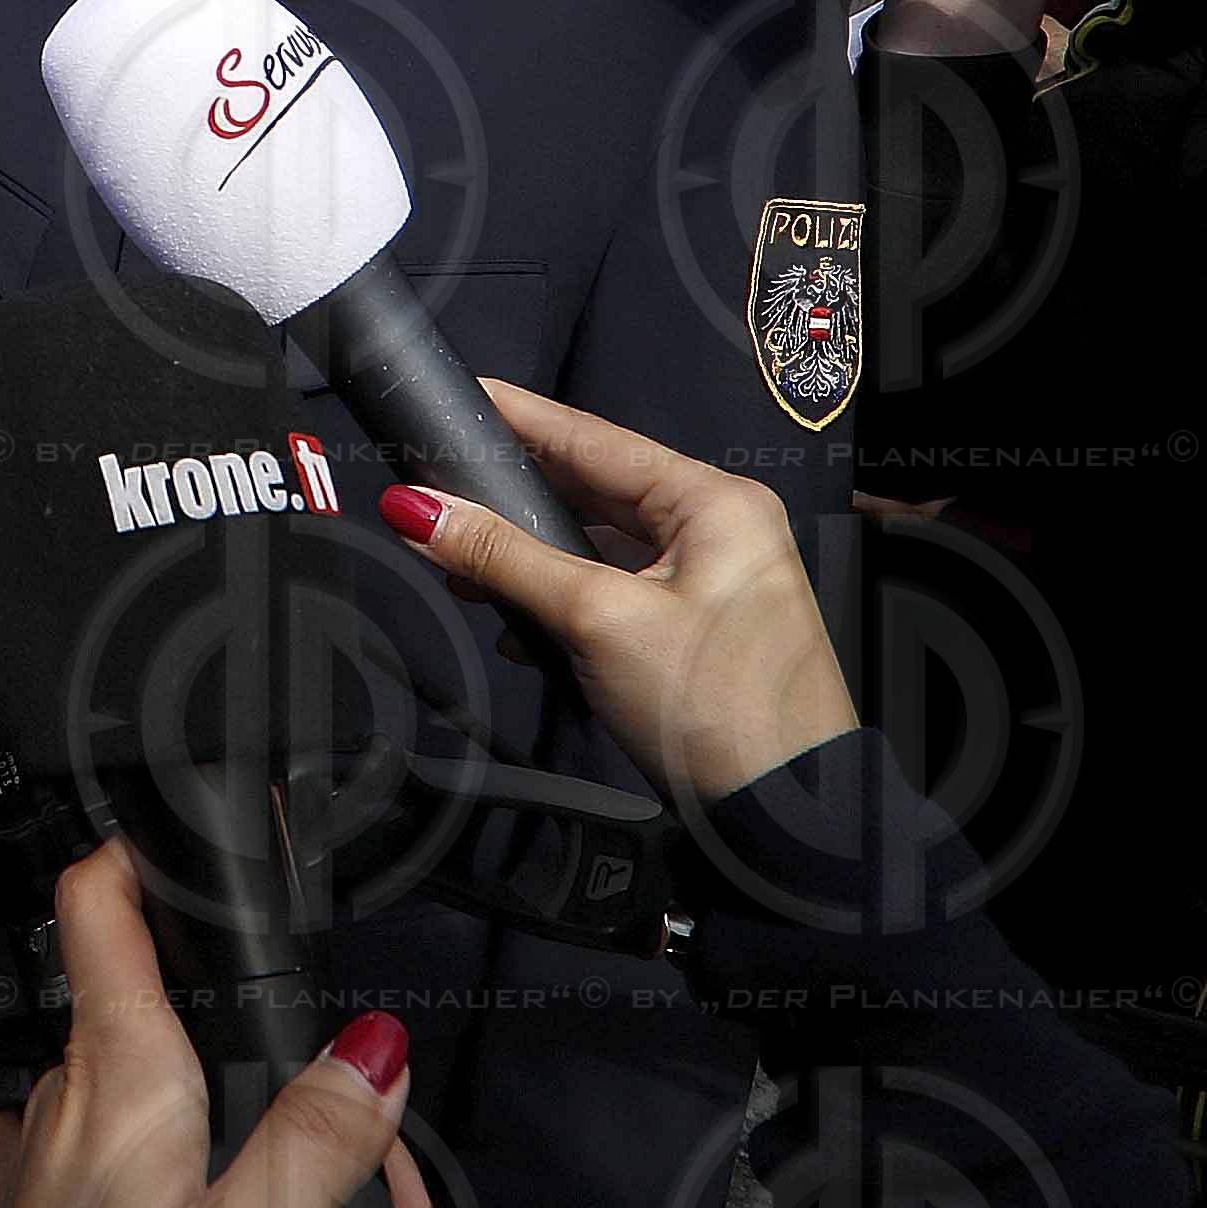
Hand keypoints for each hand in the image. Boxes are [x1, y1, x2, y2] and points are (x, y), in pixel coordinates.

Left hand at [0, 845, 410, 1207]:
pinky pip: (161, 1173)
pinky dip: (236, 1197)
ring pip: (182, 1101)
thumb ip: (314, 1140)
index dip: (146, 844)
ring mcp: (68, 1172)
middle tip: (376, 1149)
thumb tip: (375, 1046)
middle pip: (175, 1013)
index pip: (99, 903)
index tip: (200, 822)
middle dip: (279, 1051)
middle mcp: (75, 1109)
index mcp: (115, 1084)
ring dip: (274, 1142)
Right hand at [383, 382, 856, 802]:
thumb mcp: (597, 621)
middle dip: (514, 499)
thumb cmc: (721, 713)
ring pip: (599, 546)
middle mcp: (719, 528)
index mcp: (715, 503)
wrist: (784, 814)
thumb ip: (505, 560)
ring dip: (533, 560)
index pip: (594, 437)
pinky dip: (564, 603)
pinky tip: (520, 628)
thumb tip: (422, 513)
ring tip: (464, 566)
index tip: (465, 393)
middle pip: (593, 490)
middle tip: (442, 485)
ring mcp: (712, 580)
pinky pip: (615, 591)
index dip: (520, 418)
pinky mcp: (696, 628)